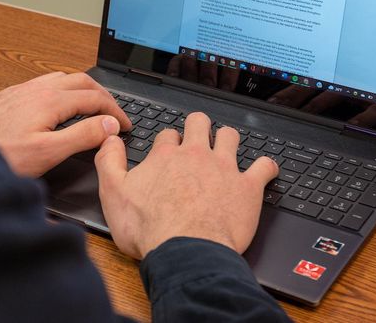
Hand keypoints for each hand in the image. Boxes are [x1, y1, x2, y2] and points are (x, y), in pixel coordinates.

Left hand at [0, 71, 131, 177]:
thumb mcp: (47, 153)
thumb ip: (82, 136)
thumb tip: (110, 125)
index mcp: (51, 99)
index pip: (95, 98)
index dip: (115, 112)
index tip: (126, 126)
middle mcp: (37, 88)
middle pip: (82, 81)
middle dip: (103, 96)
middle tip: (115, 114)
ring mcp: (22, 90)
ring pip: (63, 79)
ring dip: (83, 89)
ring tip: (92, 106)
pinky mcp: (10, 96)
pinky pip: (45, 83)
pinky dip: (63, 90)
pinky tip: (57, 106)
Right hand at [95, 111, 277, 258]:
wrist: (185, 252)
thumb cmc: (150, 229)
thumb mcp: (113, 194)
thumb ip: (109, 162)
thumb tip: (108, 140)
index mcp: (166, 156)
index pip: (169, 134)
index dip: (169, 141)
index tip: (170, 149)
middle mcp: (196, 155)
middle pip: (201, 123)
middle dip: (200, 126)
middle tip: (199, 137)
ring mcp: (224, 168)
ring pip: (230, 137)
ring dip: (229, 139)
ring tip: (227, 147)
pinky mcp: (247, 188)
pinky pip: (264, 167)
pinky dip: (266, 167)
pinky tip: (266, 170)